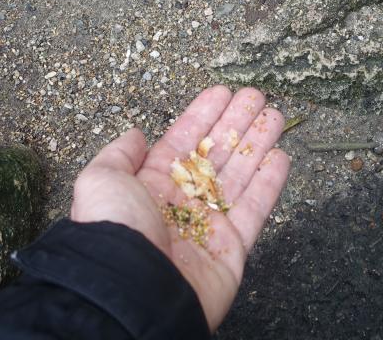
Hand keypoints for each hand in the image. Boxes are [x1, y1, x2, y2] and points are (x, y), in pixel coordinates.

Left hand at [70, 86, 289, 330]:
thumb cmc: (114, 231)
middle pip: (217, 154)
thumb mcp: (101, 180)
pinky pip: (255, 210)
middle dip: (237, 123)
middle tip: (257, 96)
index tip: (223, 92)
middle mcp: (182, 202)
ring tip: (275, 116)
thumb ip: (119, 154)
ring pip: (240, 176)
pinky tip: (281, 156)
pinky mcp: (233, 249)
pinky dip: (269, 183)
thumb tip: (135, 134)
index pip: (184, 141)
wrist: (131, 290)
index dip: (204, 115)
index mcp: (151, 184)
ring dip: (258, 143)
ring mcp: (209, 225)